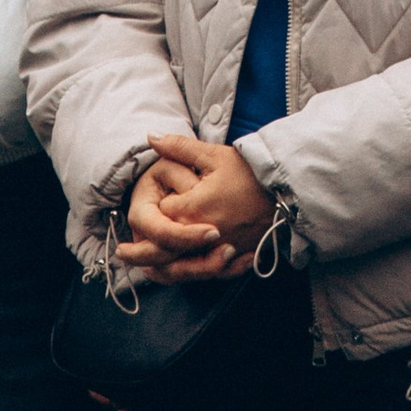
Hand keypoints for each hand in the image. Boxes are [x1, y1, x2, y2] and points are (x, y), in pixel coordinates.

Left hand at [115, 131, 275, 282]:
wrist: (287, 191)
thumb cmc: (250, 172)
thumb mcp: (214, 155)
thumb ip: (179, 147)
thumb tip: (150, 136)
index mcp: (191, 210)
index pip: (157, 220)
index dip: (148, 215)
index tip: (136, 214)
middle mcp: (200, 236)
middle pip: (161, 253)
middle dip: (140, 254)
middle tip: (123, 252)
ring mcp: (218, 251)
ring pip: (182, 270)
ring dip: (162, 270)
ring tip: (146, 268)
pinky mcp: (234, 259)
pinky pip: (207, 274)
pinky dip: (191, 274)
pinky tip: (182, 271)